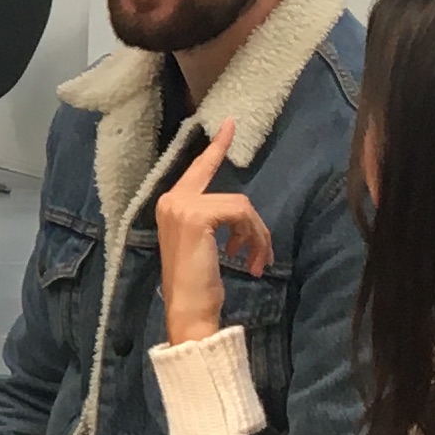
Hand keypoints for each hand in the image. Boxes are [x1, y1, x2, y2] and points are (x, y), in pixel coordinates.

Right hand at [153, 124, 271, 345]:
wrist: (187, 309)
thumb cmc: (196, 285)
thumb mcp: (203, 246)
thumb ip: (212, 223)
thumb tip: (241, 219)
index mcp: (170, 206)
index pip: (197, 170)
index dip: (216, 148)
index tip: (229, 125)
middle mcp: (171, 200)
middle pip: (230, 196)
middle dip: (253, 222)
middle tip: (265, 245)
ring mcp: (182, 206)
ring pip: (240, 207)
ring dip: (256, 238)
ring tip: (256, 264)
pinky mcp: (197, 215)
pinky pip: (240, 214)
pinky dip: (253, 238)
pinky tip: (249, 263)